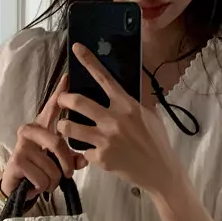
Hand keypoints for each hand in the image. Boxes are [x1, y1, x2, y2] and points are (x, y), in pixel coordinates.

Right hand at [1, 75, 86, 197]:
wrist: (18, 189)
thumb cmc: (41, 171)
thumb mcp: (60, 163)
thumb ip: (74, 159)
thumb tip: (84, 159)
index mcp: (42, 128)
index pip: (52, 107)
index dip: (60, 93)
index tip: (68, 76)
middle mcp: (30, 131)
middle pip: (58, 143)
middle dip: (66, 163)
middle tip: (67, 174)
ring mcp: (21, 145)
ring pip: (52, 166)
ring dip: (53, 180)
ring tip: (46, 181)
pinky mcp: (16, 160)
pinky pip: (42, 177)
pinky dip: (43, 186)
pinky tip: (35, 185)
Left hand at [56, 43, 183, 194]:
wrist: (160, 172)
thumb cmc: (156, 141)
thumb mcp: (150, 115)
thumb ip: (135, 100)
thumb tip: (126, 84)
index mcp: (127, 105)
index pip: (104, 78)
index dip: (88, 61)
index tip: (76, 48)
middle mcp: (114, 120)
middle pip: (77, 102)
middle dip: (63, 99)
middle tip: (61, 100)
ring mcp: (106, 140)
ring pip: (70, 127)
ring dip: (63, 126)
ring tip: (65, 127)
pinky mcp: (101, 158)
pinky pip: (82, 150)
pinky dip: (84, 151)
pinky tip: (91, 153)